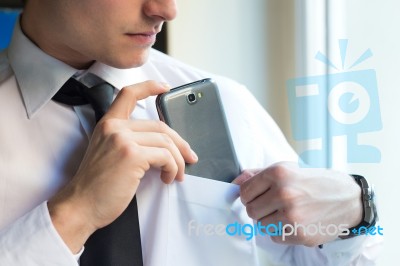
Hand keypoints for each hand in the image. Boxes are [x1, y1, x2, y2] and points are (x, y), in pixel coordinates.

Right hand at [48, 81, 197, 252]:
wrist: (81, 206)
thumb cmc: (97, 186)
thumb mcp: (107, 153)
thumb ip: (128, 141)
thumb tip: (162, 146)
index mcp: (108, 124)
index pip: (128, 94)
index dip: (149, 87)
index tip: (165, 87)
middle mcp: (115, 128)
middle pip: (160, 126)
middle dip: (180, 144)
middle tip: (189, 157)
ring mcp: (123, 140)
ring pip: (166, 142)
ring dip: (178, 161)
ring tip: (177, 174)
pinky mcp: (132, 155)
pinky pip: (166, 157)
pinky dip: (173, 168)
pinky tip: (167, 178)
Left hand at [233, 162, 361, 246]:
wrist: (348, 199)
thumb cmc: (316, 182)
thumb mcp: (288, 169)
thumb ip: (258, 174)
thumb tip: (235, 182)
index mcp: (279, 173)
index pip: (244, 191)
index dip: (249, 195)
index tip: (257, 195)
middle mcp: (284, 193)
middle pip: (250, 210)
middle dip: (259, 208)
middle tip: (273, 204)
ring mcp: (292, 215)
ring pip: (260, 225)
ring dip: (270, 221)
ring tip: (287, 212)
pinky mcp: (299, 234)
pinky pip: (274, 237)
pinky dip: (281, 232)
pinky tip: (295, 221)